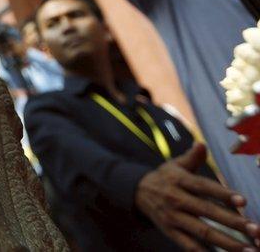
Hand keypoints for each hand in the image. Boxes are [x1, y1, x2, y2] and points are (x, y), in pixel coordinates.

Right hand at [136, 143, 259, 250]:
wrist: (137, 192)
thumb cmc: (166, 177)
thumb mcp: (175, 164)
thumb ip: (192, 157)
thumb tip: (201, 144)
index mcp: (179, 180)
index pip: (204, 187)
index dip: (223, 194)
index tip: (244, 201)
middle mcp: (176, 199)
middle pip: (207, 212)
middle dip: (233, 222)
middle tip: (255, 230)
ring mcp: (173, 217)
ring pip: (202, 232)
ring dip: (227, 242)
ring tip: (249, 250)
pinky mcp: (170, 231)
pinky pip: (188, 245)